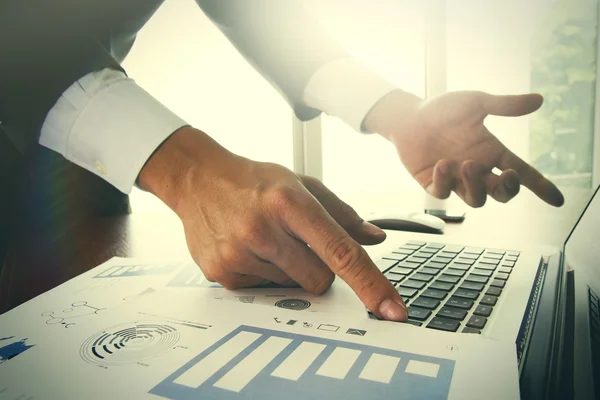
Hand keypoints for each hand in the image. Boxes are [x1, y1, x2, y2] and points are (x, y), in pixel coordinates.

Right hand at [139, 127, 407, 320]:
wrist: (198, 180)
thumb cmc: (254, 181)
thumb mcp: (301, 184)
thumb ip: (342, 213)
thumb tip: (376, 238)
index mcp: (290, 202)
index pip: (341, 251)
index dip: (371, 284)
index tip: (392, 310)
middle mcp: (264, 229)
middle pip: (320, 280)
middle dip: (318, 268)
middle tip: (296, 242)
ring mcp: (240, 254)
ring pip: (292, 288)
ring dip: (288, 270)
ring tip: (266, 240)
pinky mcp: (223, 274)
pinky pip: (264, 293)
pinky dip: (265, 275)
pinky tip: (247, 249)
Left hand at [364, 90, 563, 206]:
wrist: (409, 116)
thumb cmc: (442, 109)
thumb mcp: (476, 103)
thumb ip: (505, 105)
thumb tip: (539, 100)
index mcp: (491, 151)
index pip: (522, 172)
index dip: (540, 186)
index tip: (557, 200)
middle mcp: (477, 169)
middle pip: (502, 194)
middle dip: (509, 190)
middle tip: (505, 174)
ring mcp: (456, 179)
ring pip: (477, 200)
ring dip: (476, 185)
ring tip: (465, 163)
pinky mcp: (433, 184)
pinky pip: (444, 194)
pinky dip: (446, 182)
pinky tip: (442, 164)